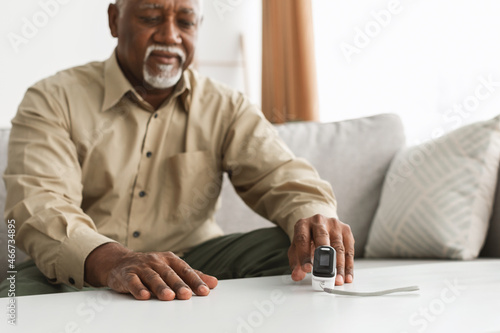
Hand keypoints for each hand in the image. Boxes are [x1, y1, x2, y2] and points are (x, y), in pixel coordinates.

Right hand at [84, 243, 217, 300]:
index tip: (205, 291)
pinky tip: (144, 296)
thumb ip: (192, 276)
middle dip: (179, 284)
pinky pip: (133, 281)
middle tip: (187, 295)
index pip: (185, 270)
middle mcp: (156, 261)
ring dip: (160, 287)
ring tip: (168, 297)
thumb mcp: (172, 268)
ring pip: (152, 277)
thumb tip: (214, 283)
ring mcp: (141, 267)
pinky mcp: (127, 275)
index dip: (195, 280)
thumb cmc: (151, 267)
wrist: (121, 261)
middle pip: (169, 274)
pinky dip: (138, 288)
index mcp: (170, 259)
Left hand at [288, 214, 354, 284]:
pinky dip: (348, 266)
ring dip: (339, 266)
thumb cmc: (307, 239)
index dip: (304, 255)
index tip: (307, 269)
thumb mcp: (296, 249)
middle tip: (326, 274)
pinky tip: (347, 276)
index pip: (302, 239)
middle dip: (325, 259)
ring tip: (338, 280)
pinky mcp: (346, 230)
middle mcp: (319, 221)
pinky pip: (349, 250)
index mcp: (303, 225)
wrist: (318, 225)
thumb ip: (295, 263)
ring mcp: (334, 224)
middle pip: (322, 238)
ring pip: (338, 247)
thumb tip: (297, 276)